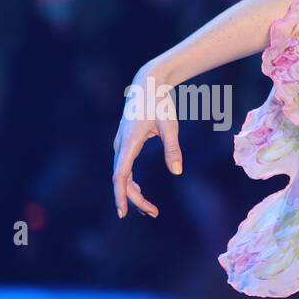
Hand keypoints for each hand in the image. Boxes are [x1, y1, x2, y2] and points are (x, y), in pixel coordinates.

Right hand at [113, 63, 182, 217]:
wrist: (148, 84)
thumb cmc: (160, 103)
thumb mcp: (170, 125)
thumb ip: (173, 148)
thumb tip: (177, 172)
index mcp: (129, 142)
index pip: (121, 175)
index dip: (121, 195)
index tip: (123, 212)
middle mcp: (121, 145)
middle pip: (122, 179)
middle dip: (134, 199)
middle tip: (153, 214)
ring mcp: (121, 144)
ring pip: (122, 175)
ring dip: (133, 193)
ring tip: (150, 209)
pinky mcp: (125, 144)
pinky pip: (124, 168)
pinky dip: (131, 183)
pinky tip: (141, 193)